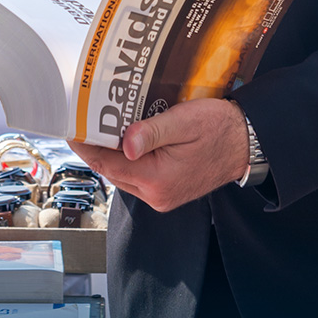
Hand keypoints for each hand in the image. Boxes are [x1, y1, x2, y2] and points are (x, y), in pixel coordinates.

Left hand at [68, 97, 250, 211]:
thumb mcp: (185, 122)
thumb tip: (124, 144)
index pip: (108, 164)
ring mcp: (162, 196)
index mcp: (157, 180)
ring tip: (103, 126)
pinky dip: (127, 159)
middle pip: (112, 171)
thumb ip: (152, 132)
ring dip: (112, 153)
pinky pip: (137, 176)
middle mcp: (156, 195)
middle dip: (96, 147)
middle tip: (86, 120)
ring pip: (123, 174)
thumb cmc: (220, 128)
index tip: (71, 128)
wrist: (247, 144)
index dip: (86, 145)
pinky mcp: (167, 192)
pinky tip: (126, 140)